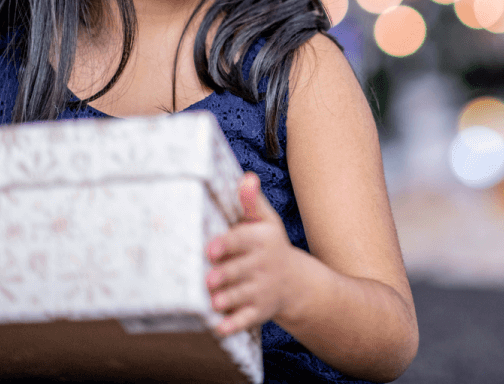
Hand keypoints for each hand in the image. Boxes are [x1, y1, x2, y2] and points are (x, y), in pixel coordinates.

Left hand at [205, 172, 295, 336]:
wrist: (295, 282)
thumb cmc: (270, 245)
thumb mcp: (266, 221)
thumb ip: (252, 201)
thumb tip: (247, 177)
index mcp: (262, 240)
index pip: (243, 241)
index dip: (227, 244)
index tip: (211, 248)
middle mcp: (262, 266)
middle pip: (240, 270)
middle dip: (225, 275)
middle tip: (208, 279)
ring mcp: (261, 290)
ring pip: (242, 296)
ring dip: (227, 299)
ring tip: (213, 301)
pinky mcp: (258, 311)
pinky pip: (245, 320)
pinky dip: (232, 325)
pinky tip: (218, 327)